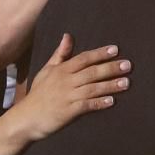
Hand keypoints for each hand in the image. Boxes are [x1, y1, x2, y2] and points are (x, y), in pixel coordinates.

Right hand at [14, 34, 130, 140]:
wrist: (25, 119)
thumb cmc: (39, 94)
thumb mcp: (47, 70)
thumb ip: (60, 54)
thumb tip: (68, 35)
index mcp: (61, 70)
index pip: (83, 58)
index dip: (99, 54)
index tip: (115, 49)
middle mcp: (65, 82)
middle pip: (91, 72)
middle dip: (111, 68)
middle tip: (128, 65)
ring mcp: (67, 97)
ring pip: (92, 88)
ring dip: (110, 85)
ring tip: (126, 83)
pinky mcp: (68, 112)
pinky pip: (87, 106)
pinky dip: (99, 103)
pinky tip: (112, 101)